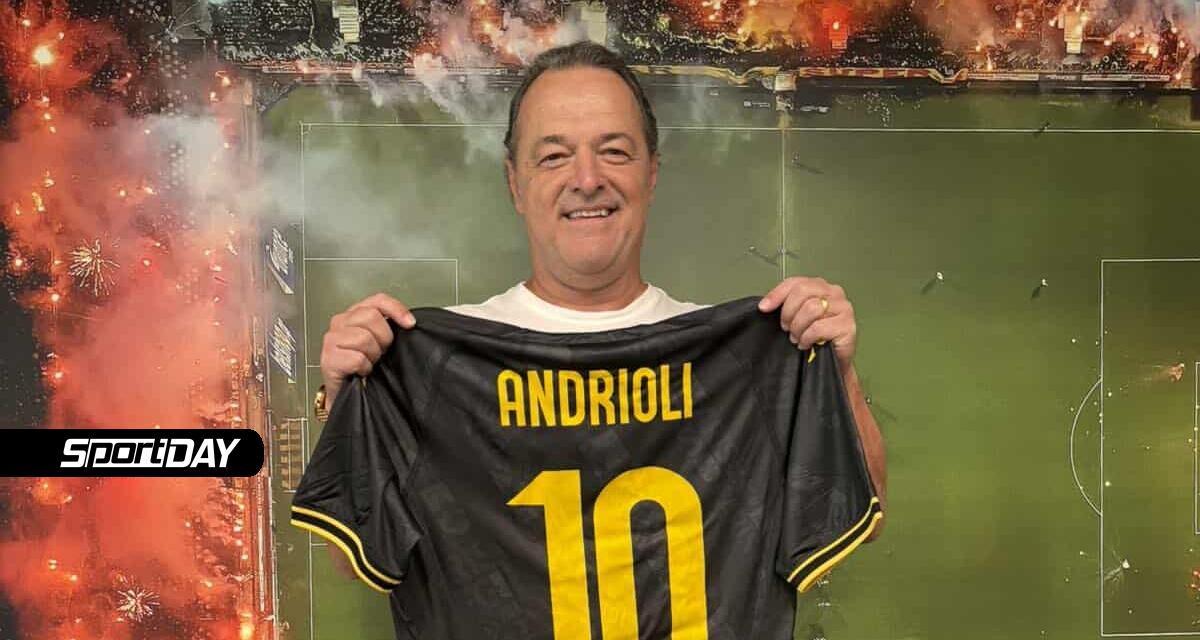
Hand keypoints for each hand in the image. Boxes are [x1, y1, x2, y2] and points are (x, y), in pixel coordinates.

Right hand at [319, 293, 414, 409]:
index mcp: (354, 314)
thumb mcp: (378, 341)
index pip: (377, 300)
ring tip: (368, 362)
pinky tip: (360, 371)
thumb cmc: (362, 366)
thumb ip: (387, 326)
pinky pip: (357, 359)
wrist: (346, 392)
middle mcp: (340, 321)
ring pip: (364, 338)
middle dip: (383, 338)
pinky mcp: (328, 358)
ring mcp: (331, 339)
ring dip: (373, 356)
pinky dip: (364, 368)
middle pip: (372, 317)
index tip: (410, 323)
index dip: (396, 309)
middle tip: (379, 352)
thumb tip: (408, 322)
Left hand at [757, 276, 856, 369]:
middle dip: (788, 312)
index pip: (795, 282)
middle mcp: (834, 292)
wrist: (832, 361)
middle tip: (786, 328)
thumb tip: (764, 305)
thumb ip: (786, 305)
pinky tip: (806, 343)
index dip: (777, 294)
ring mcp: (843, 307)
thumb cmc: (814, 337)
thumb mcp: (797, 317)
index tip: (764, 308)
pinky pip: (818, 327)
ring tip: (797, 337)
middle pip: (803, 291)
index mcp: (820, 286)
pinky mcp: (847, 325)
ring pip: (811, 308)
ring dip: (798, 327)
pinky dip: (807, 337)